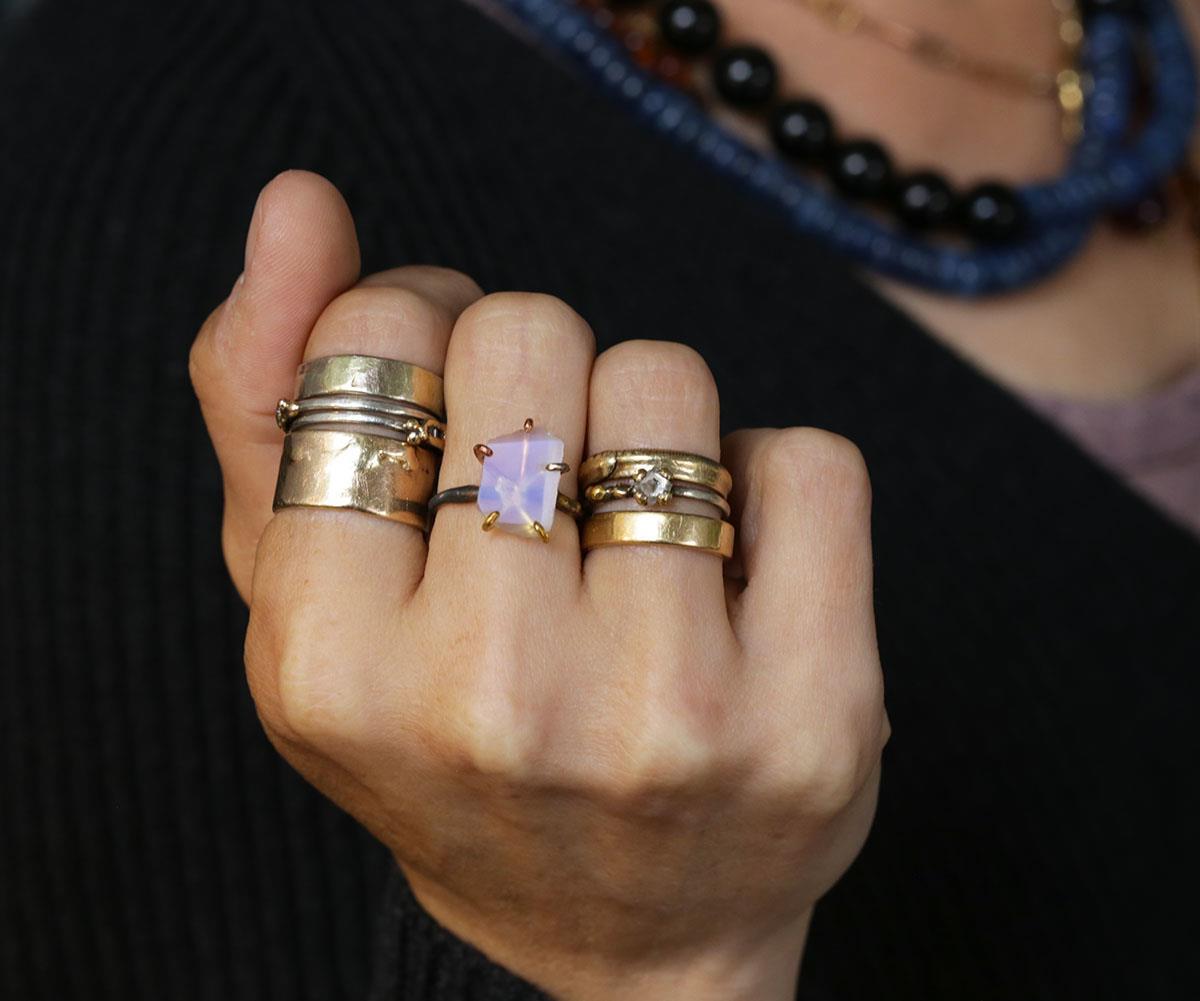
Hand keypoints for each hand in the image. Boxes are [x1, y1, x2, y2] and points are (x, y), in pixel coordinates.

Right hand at [189, 171, 889, 1000]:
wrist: (624, 938)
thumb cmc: (451, 749)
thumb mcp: (313, 605)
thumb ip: (266, 403)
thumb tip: (297, 206)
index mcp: (334, 667)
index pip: (375, 347)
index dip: (418, 331)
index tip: (446, 403)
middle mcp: (496, 699)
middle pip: (530, 334)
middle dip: (535, 370)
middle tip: (540, 480)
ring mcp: (668, 714)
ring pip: (668, 380)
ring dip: (652, 418)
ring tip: (629, 534)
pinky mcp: (817, 715)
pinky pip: (810, 460)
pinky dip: (773, 479)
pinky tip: (736, 573)